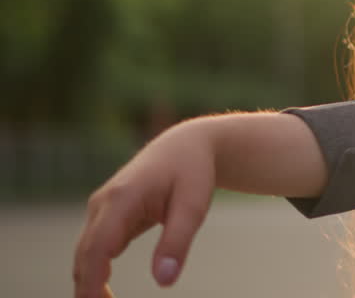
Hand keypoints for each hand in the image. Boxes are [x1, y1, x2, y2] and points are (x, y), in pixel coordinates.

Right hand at [73, 120, 215, 297]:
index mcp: (123, 197)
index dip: (93, 279)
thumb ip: (177, 242)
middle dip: (86, 288)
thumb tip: (164, 281)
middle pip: (85, 254)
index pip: (99, 246)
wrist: (185, 145)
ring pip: (86, 253)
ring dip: (88, 282)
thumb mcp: (194, 206)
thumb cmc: (192, 173)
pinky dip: (94, 272)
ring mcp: (101, 209)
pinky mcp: (106, 216)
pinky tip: (103, 293)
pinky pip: (94, 249)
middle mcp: (103, 203)